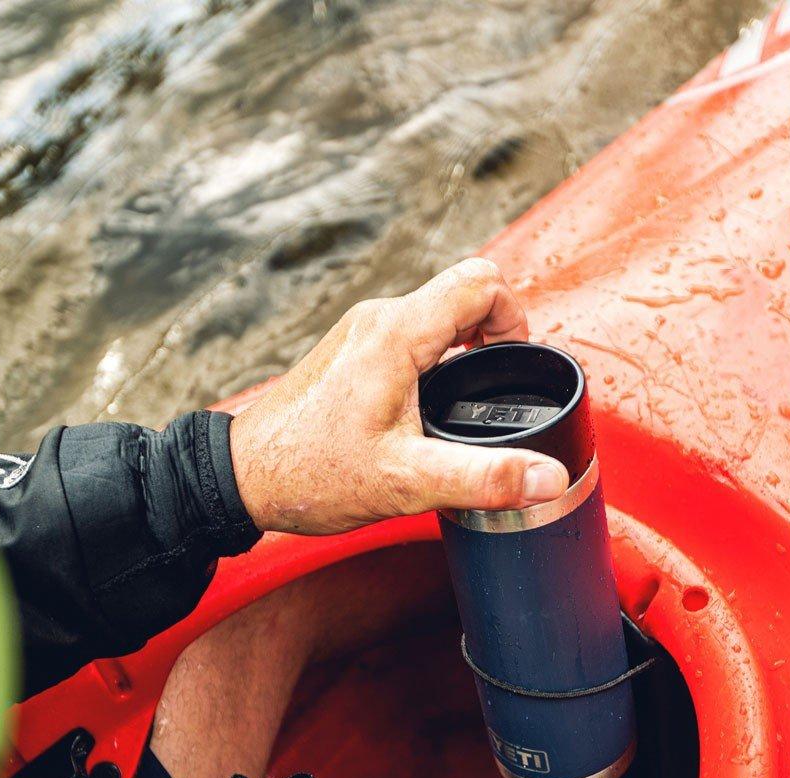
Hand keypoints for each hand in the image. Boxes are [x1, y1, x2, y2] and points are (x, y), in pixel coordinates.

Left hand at [229, 258, 569, 534]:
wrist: (241, 479)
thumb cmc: (310, 474)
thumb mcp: (408, 482)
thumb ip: (485, 479)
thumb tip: (548, 478)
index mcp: (395, 334)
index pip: (482, 282)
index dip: (516, 320)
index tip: (514, 370)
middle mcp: (377, 320)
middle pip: (462, 295)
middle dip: (494, 339)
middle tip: (495, 396)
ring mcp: (360, 333)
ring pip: (436, 318)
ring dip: (464, 352)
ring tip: (464, 409)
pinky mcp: (350, 353)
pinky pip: (410, 337)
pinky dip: (435, 364)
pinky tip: (426, 414)